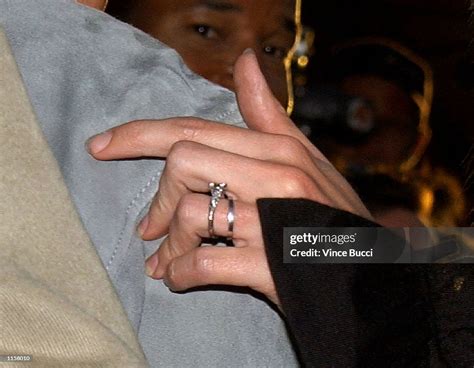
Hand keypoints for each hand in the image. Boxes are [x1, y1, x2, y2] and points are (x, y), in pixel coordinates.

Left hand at [87, 49, 370, 308]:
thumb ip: (269, 115)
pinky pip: (204, 263)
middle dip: (158, 198)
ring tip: (166, 262)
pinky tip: (180, 278)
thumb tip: (245, 62)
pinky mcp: (270, 265)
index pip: (196, 129)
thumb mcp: (306, 158)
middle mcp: (277, 176)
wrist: (371, 272)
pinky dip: (181, 274)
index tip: (101, 145)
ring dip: (168, 245)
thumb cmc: (331, 214)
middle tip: (148, 228)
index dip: (139, 135)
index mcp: (279, 149)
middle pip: (184, 162)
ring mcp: (273, 221)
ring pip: (189, 214)